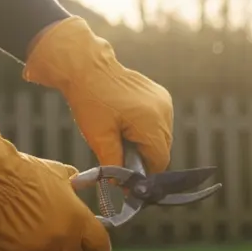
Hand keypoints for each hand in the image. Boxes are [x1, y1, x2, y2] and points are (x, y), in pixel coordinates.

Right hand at [0, 111, 110, 250]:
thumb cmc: (25, 172)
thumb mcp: (59, 175)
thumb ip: (74, 187)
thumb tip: (79, 185)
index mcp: (79, 221)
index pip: (99, 245)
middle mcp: (62, 240)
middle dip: (63, 245)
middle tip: (49, 230)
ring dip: (40, 250)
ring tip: (25, 229)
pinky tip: (8, 236)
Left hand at [23, 17, 173, 170]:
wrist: (86, 65)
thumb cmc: (89, 98)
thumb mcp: (98, 136)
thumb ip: (113, 163)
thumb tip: (121, 184)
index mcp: (152, 123)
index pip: (160, 161)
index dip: (144, 174)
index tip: (127, 179)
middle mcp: (164, 113)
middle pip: (162, 150)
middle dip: (143, 157)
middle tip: (120, 156)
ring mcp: (165, 103)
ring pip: (162, 137)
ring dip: (145, 143)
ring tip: (122, 135)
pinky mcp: (162, 96)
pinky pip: (160, 122)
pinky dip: (147, 129)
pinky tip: (128, 122)